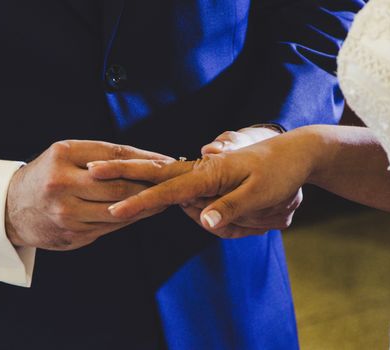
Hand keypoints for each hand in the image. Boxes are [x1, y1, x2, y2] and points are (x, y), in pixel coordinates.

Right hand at [5, 140, 171, 249]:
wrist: (9, 209)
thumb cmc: (46, 176)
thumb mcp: (65, 155)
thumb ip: (101, 157)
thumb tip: (148, 161)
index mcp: (63, 156)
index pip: (115, 155)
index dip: (146, 159)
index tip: (168, 161)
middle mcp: (63, 184)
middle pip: (120, 185)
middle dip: (151, 185)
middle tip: (174, 183)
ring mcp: (67, 213)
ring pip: (119, 209)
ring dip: (147, 205)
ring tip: (166, 199)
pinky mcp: (72, 234)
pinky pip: (110, 227)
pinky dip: (130, 219)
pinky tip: (143, 213)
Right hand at [88, 128, 316, 238]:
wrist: (297, 153)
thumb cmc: (280, 173)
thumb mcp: (261, 194)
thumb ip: (230, 207)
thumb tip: (202, 220)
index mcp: (211, 174)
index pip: (168, 190)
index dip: (140, 201)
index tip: (115, 210)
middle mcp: (203, 169)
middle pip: (155, 172)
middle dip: (123, 171)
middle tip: (92, 168)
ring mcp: (205, 169)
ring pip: (163, 174)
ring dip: (133, 171)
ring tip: (102, 169)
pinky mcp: (209, 173)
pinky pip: (177, 177)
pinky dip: (154, 176)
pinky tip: (143, 178)